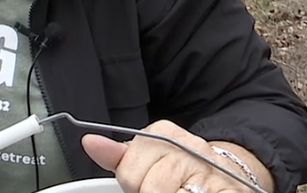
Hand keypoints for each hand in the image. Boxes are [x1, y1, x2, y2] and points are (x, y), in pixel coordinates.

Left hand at [82, 120, 271, 192]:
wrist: (230, 173)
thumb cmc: (180, 167)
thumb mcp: (148, 155)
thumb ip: (118, 155)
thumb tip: (90, 143)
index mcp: (164, 133)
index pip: (128, 170)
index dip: (134, 182)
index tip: (147, 180)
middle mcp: (188, 148)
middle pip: (148, 187)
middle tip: (165, 188)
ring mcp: (210, 171)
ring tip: (178, 190)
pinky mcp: (228, 190)